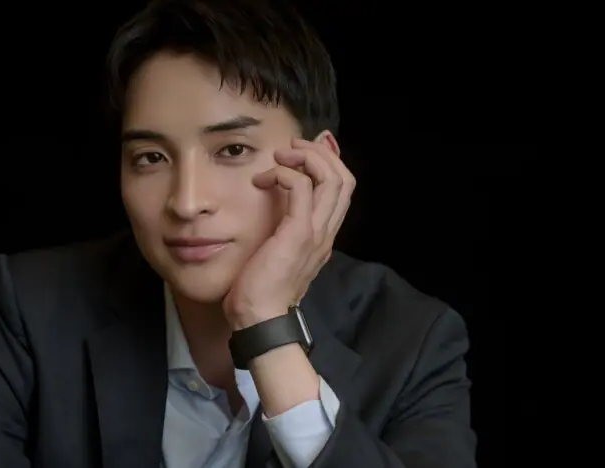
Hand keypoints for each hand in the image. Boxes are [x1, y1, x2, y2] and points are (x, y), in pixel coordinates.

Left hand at [223, 136, 355, 328]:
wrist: (260, 318)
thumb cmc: (262, 288)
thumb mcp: (279, 251)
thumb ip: (285, 227)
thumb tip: (279, 204)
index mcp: (324, 235)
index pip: (343, 189)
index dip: (329, 162)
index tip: (302, 152)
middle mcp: (326, 231)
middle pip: (344, 178)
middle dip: (320, 153)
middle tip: (291, 148)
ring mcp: (316, 232)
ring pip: (331, 178)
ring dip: (306, 157)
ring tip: (280, 157)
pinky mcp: (298, 233)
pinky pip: (301, 188)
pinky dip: (284, 174)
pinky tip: (264, 179)